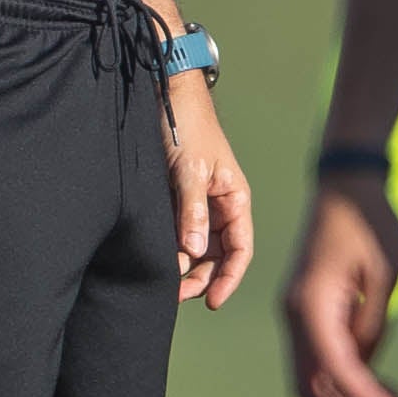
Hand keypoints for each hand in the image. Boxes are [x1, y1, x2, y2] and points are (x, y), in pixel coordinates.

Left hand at [166, 72, 252, 307]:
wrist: (166, 94)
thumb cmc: (185, 127)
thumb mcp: (189, 171)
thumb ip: (192, 212)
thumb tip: (193, 254)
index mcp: (235, 200)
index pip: (240, 250)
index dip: (229, 279)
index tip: (211, 302)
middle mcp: (221, 206)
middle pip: (217, 256)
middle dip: (201, 278)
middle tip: (175, 294)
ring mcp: (199, 204)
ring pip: (196, 248)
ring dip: (184, 267)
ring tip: (165, 282)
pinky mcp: (177, 198)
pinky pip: (179, 233)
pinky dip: (171, 249)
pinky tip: (157, 260)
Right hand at [283, 172, 397, 396]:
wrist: (345, 186)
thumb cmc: (369, 224)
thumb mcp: (384, 275)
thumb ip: (375, 326)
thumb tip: (366, 368)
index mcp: (311, 304)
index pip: (336, 368)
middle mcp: (296, 315)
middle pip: (310, 387)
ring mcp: (299, 316)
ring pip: (314, 378)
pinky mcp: (312, 314)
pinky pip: (325, 358)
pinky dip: (349, 380)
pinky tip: (383, 389)